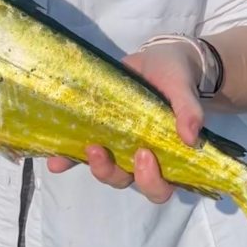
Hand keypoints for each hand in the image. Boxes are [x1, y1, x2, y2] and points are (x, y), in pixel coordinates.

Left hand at [46, 40, 204, 202]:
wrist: (158, 60)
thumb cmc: (175, 78)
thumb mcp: (183, 88)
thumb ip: (188, 110)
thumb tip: (191, 136)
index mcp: (166, 156)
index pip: (161, 187)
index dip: (152, 182)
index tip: (144, 156)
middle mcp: (139, 158)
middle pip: (126, 181)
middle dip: (111, 172)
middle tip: (100, 151)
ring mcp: (117, 146)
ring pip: (104, 169)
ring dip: (91, 165)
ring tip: (84, 147)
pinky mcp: (97, 132)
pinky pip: (79, 152)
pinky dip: (67, 158)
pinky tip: (55, 158)